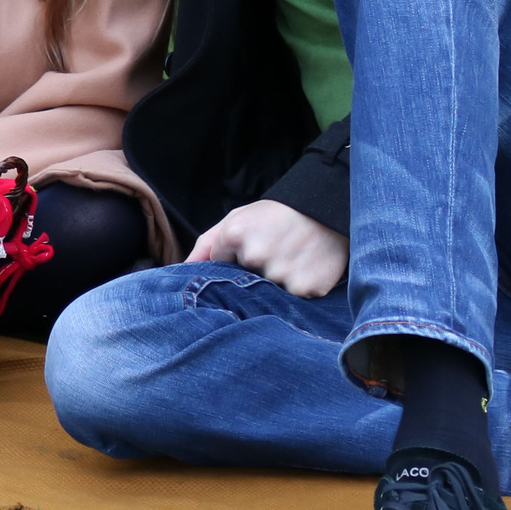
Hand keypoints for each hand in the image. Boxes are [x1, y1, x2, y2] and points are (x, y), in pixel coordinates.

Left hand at [189, 200, 349, 298]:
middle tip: (275, 251)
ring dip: (277, 281)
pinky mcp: (305, 288)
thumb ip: (207, 244)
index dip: (236, 258)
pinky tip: (306, 268)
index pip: (219, 265)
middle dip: (255, 273)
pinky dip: (299, 288)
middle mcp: (255, 255)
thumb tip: (181, 269)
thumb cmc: (278, 216)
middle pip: (242, 282)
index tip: (254, 245)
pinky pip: (293, 299)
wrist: (329, 210)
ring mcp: (280, 274)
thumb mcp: (239, 219)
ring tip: (292, 258)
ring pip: (268, 293)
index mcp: (234, 234)